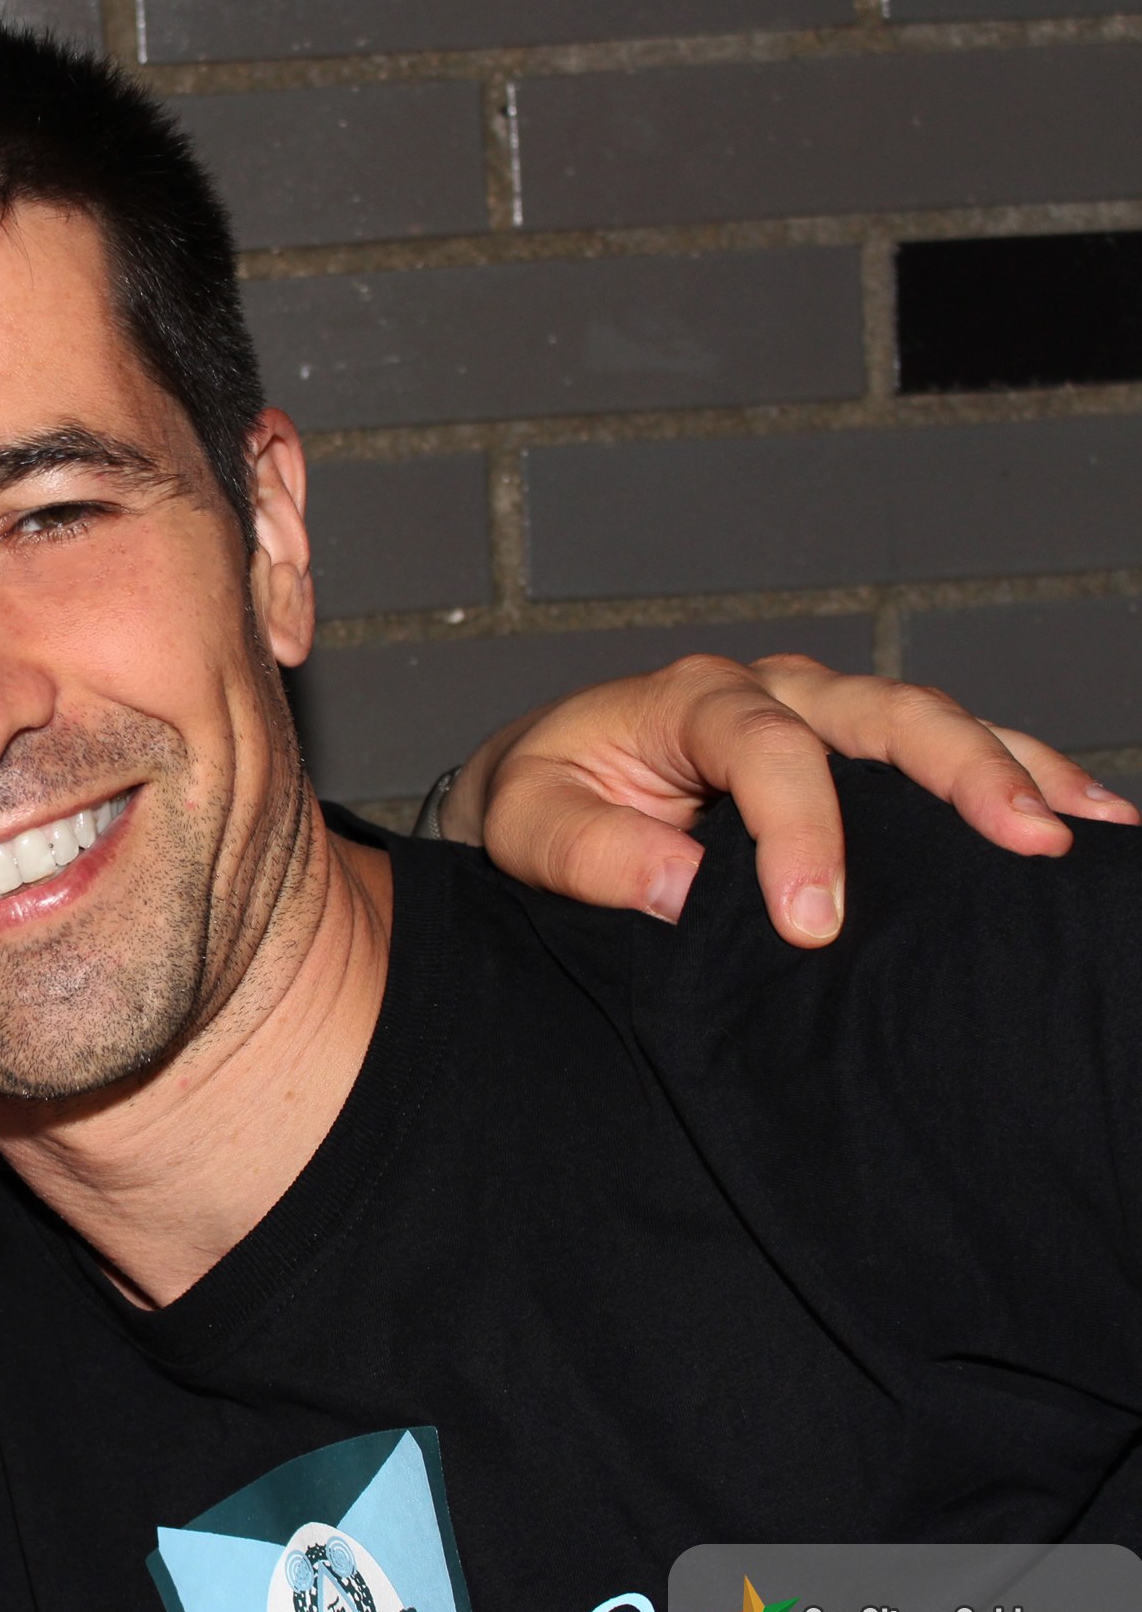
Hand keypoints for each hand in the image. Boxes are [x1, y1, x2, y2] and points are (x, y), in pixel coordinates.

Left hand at [437, 653, 1138, 946]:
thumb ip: (590, 852)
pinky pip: (943, 757)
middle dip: (962, 771)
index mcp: (688, 699)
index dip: (799, 829)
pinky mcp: (855, 759)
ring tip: (1091, 829)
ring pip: (934, 725)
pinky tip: (1086, 822)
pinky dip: (1018, 779)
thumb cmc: (537, 799)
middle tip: (1024, 842)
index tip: (812, 920)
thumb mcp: (526, 822)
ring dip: (1018, 771)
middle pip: (884, 712)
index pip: (763, 747)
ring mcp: (824, 717)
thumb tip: (683, 889)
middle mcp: (772, 691)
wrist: (540, 785)